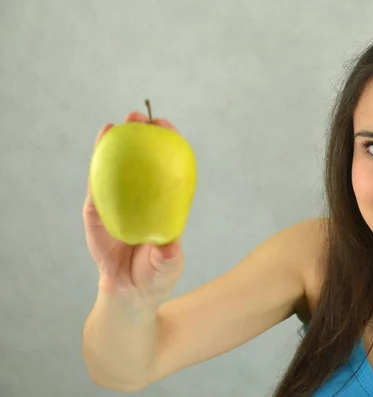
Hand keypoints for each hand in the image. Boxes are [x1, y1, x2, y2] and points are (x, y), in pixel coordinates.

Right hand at [83, 111, 184, 302]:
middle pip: (141, 161)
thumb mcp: (167, 266)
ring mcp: (118, 204)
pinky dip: (96, 167)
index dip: (168, 147)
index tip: (168, 128)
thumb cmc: (156, 275)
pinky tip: (99, 147)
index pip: (166, 170)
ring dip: (116, 144)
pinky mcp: (96, 212)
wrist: (130, 293)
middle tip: (140, 116)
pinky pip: (96, 186)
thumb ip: (167, 257)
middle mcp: (141, 199)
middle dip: (141, 135)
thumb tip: (170, 247)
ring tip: (117, 123)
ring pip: (115, 168)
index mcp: (162, 205)